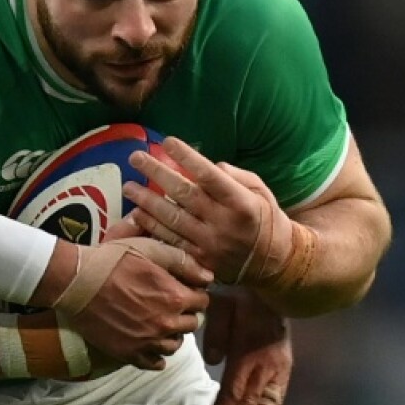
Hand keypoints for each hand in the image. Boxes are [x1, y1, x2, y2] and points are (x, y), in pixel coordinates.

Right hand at [63, 237, 212, 370]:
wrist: (76, 282)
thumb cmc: (112, 260)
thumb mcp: (149, 249)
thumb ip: (183, 261)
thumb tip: (208, 277)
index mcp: (175, 297)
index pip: (203, 302)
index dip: (193, 293)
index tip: (181, 288)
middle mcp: (166, 324)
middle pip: (191, 324)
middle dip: (184, 313)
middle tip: (167, 303)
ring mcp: (148, 342)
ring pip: (175, 345)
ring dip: (172, 334)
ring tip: (158, 322)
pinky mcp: (129, 354)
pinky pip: (155, 363)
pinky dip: (156, 355)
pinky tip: (148, 342)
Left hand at [123, 138, 294, 285]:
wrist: (276, 263)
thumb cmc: (264, 218)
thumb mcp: (260, 190)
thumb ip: (235, 175)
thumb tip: (209, 163)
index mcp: (241, 202)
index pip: (209, 175)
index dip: (187, 157)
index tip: (167, 141)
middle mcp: (224, 223)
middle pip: (184, 194)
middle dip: (157, 173)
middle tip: (136, 157)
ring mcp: (210, 244)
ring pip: (172, 219)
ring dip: (147, 201)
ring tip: (128, 186)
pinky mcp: (200, 261)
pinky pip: (171, 241)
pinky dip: (152, 227)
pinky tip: (137, 214)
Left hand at [202, 285, 290, 404]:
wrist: (272, 282)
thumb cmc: (241, 294)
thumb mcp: (222, 307)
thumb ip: (216, 334)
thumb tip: (213, 362)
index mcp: (250, 352)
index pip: (234, 392)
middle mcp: (267, 365)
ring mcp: (279, 369)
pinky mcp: (285, 368)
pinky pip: (277, 400)